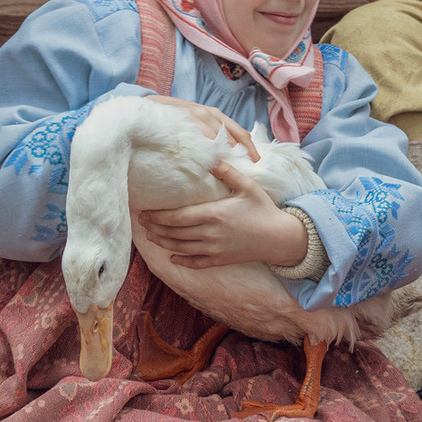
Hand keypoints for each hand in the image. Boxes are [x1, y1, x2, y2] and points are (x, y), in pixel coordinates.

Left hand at [137, 161, 308, 268]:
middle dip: (155, 228)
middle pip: (173, 233)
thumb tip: (211, 158)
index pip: (177, 217)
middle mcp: (210, 233)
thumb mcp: (248, 186)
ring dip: (163, 242)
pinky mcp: (220, 260)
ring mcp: (214, 249)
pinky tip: (171, 257)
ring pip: (181, 248)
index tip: (145, 211)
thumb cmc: (264, 209)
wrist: (280, 238)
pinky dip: (181, 261)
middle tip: (141, 222)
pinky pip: (195, 263)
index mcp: (214, 214)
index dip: (157, 216)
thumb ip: (228, 172)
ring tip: (150, 235)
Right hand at [142, 94, 259, 161]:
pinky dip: (207, 150)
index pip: (241, 133)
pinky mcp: (186, 120)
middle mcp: (210, 114)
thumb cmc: (177, 118)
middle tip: (247, 172)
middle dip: (241, 155)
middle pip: (234, 138)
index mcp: (217, 115)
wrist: (152, 106)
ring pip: (219, 139)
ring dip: (226, 155)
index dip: (250, 149)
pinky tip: (210, 162)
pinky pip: (201, 138)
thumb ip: (213, 132)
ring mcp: (198, 116)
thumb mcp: (198, 121)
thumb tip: (231, 150)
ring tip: (233, 171)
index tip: (257, 163)